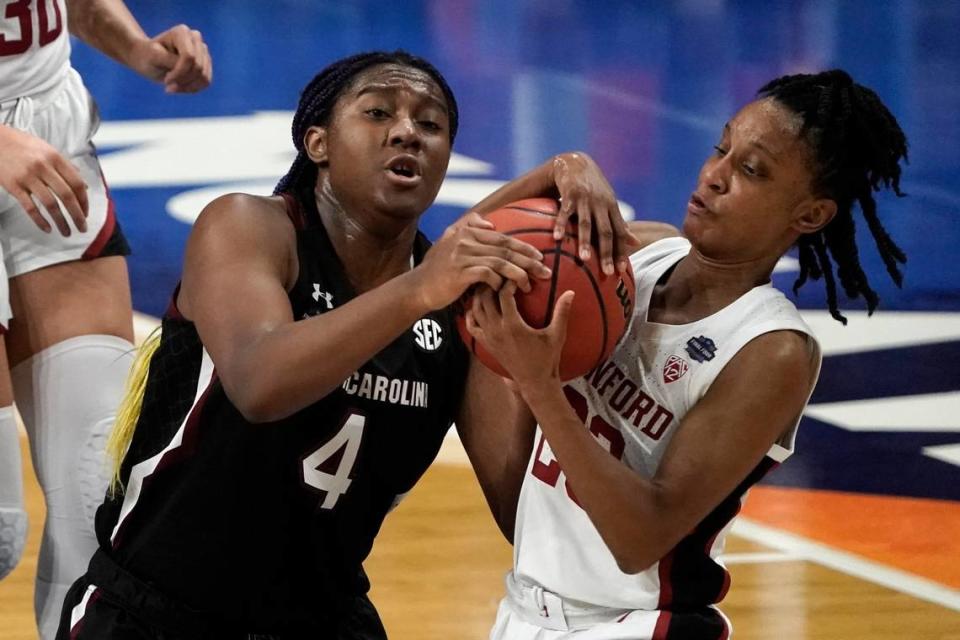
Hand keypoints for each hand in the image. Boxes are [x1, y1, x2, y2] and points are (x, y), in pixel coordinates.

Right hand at [0, 125, 87, 234]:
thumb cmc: (23, 145)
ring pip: (50, 204)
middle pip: (67, 196)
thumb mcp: (47, 150)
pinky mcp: (13, 185)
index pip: (77, 183)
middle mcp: (43, 167)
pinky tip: (47, 228)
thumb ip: (66, 167)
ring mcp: (28, 176)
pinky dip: (40, 220)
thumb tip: (85, 185)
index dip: (84, 201)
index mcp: (55, 158)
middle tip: (82, 228)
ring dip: (61, 221)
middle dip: (77, 215)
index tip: (86, 213)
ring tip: (67, 232)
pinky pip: (29, 207)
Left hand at [128, 24, 211, 92]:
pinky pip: (206, 82)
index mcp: (182, 32)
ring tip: (173, 87)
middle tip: (167, 84)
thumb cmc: (148, 57)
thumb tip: (191, 67)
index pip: (189, 57)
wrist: (148, 59)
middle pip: (198, 67)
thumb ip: (171, 60)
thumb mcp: (154, 57)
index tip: (166, 80)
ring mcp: (203, 50)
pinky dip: (193, 89)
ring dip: (188, 87)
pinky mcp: (206, 63)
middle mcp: (196, 38)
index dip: (179, 72)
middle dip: (183, 80)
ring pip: (204, 76)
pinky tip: (180, 87)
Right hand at [413, 212, 551, 310]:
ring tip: (531, 284)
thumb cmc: (438, 269)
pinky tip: (506, 290)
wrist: (418, 287)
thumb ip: (468, 227)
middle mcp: (465, 240)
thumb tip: (490, 223)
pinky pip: (488, 274)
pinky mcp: (459, 272)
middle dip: (528, 260)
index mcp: (466, 231)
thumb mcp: (449, 242)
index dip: (523, 247)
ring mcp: (461, 255)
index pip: (502, 237)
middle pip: (505, 248)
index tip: (540, 256)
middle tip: (545, 271)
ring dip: (519, 274)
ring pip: (500, 262)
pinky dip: (499, 282)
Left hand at [465, 281, 574, 388]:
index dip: (509, 282)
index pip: (503, 294)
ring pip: (475, 309)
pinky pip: (471, 326)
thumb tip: (571, 292)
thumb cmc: (547, 358)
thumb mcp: (557, 335)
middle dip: (492, 284)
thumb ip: (562, 312)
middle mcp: (496, 330)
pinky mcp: (485, 344)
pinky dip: (472, 313)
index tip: (519, 279)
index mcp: (513, 325)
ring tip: (492, 286)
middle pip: (484, 298)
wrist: (534, 382)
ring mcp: (488, 337)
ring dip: (481, 295)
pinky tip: (480, 306)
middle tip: (503, 277)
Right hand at [551, 152, 639, 274]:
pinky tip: (557, 238)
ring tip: (584, 259)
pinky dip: (561, 225)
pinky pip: (565, 212)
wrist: (575, 163)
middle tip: (608, 272)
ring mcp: (585, 199)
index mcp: (612, 207)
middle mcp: (601, 204)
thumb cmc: (593, 187)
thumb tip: (635, 242)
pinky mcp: (570, 194)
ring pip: (586, 224)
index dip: (621, 251)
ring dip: (585, 242)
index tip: (622, 270)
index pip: (619, 233)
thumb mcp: (609, 203)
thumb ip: (620, 223)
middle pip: (606, 231)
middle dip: (607, 253)